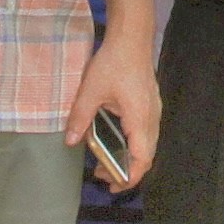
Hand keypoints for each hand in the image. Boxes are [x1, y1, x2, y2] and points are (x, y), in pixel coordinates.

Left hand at [66, 21, 160, 188]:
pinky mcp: (151, 103)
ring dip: (130, 156)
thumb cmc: (113, 62)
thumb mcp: (91, 91)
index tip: (113, 186)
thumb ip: (80, 117)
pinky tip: (115, 139)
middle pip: (146, 155)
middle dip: (126, 170)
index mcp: (140, 120)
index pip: (141, 159)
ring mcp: (154, 111)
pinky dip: (133, 144)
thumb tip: (70, 141)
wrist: (132, 37)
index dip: (129, 177)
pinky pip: (146, 132)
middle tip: (102, 175)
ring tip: (106, 160)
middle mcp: (152, 119)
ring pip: (147, 144)